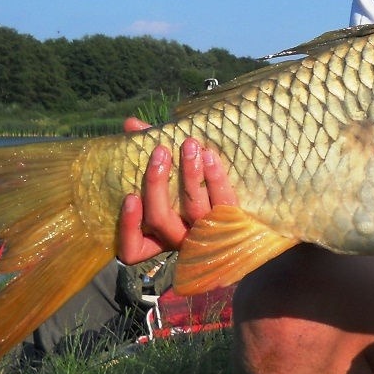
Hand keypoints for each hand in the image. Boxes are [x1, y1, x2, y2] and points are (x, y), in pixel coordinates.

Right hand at [116, 117, 236, 263]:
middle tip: (160, 151)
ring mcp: (207, 234)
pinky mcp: (233, 222)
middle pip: (161, 219)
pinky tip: (210, 156)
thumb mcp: (167, 173)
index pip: (132, 250)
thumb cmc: (191, 188)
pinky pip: (224, 202)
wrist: (244, 213)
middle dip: (157, 184)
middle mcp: (180, 240)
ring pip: (195, 209)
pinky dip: (215, 178)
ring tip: (190, 145)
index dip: (129, 227)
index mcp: (157, 237)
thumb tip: (130, 123)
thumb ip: (147, 152)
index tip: (130, 195)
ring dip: (190, 174)